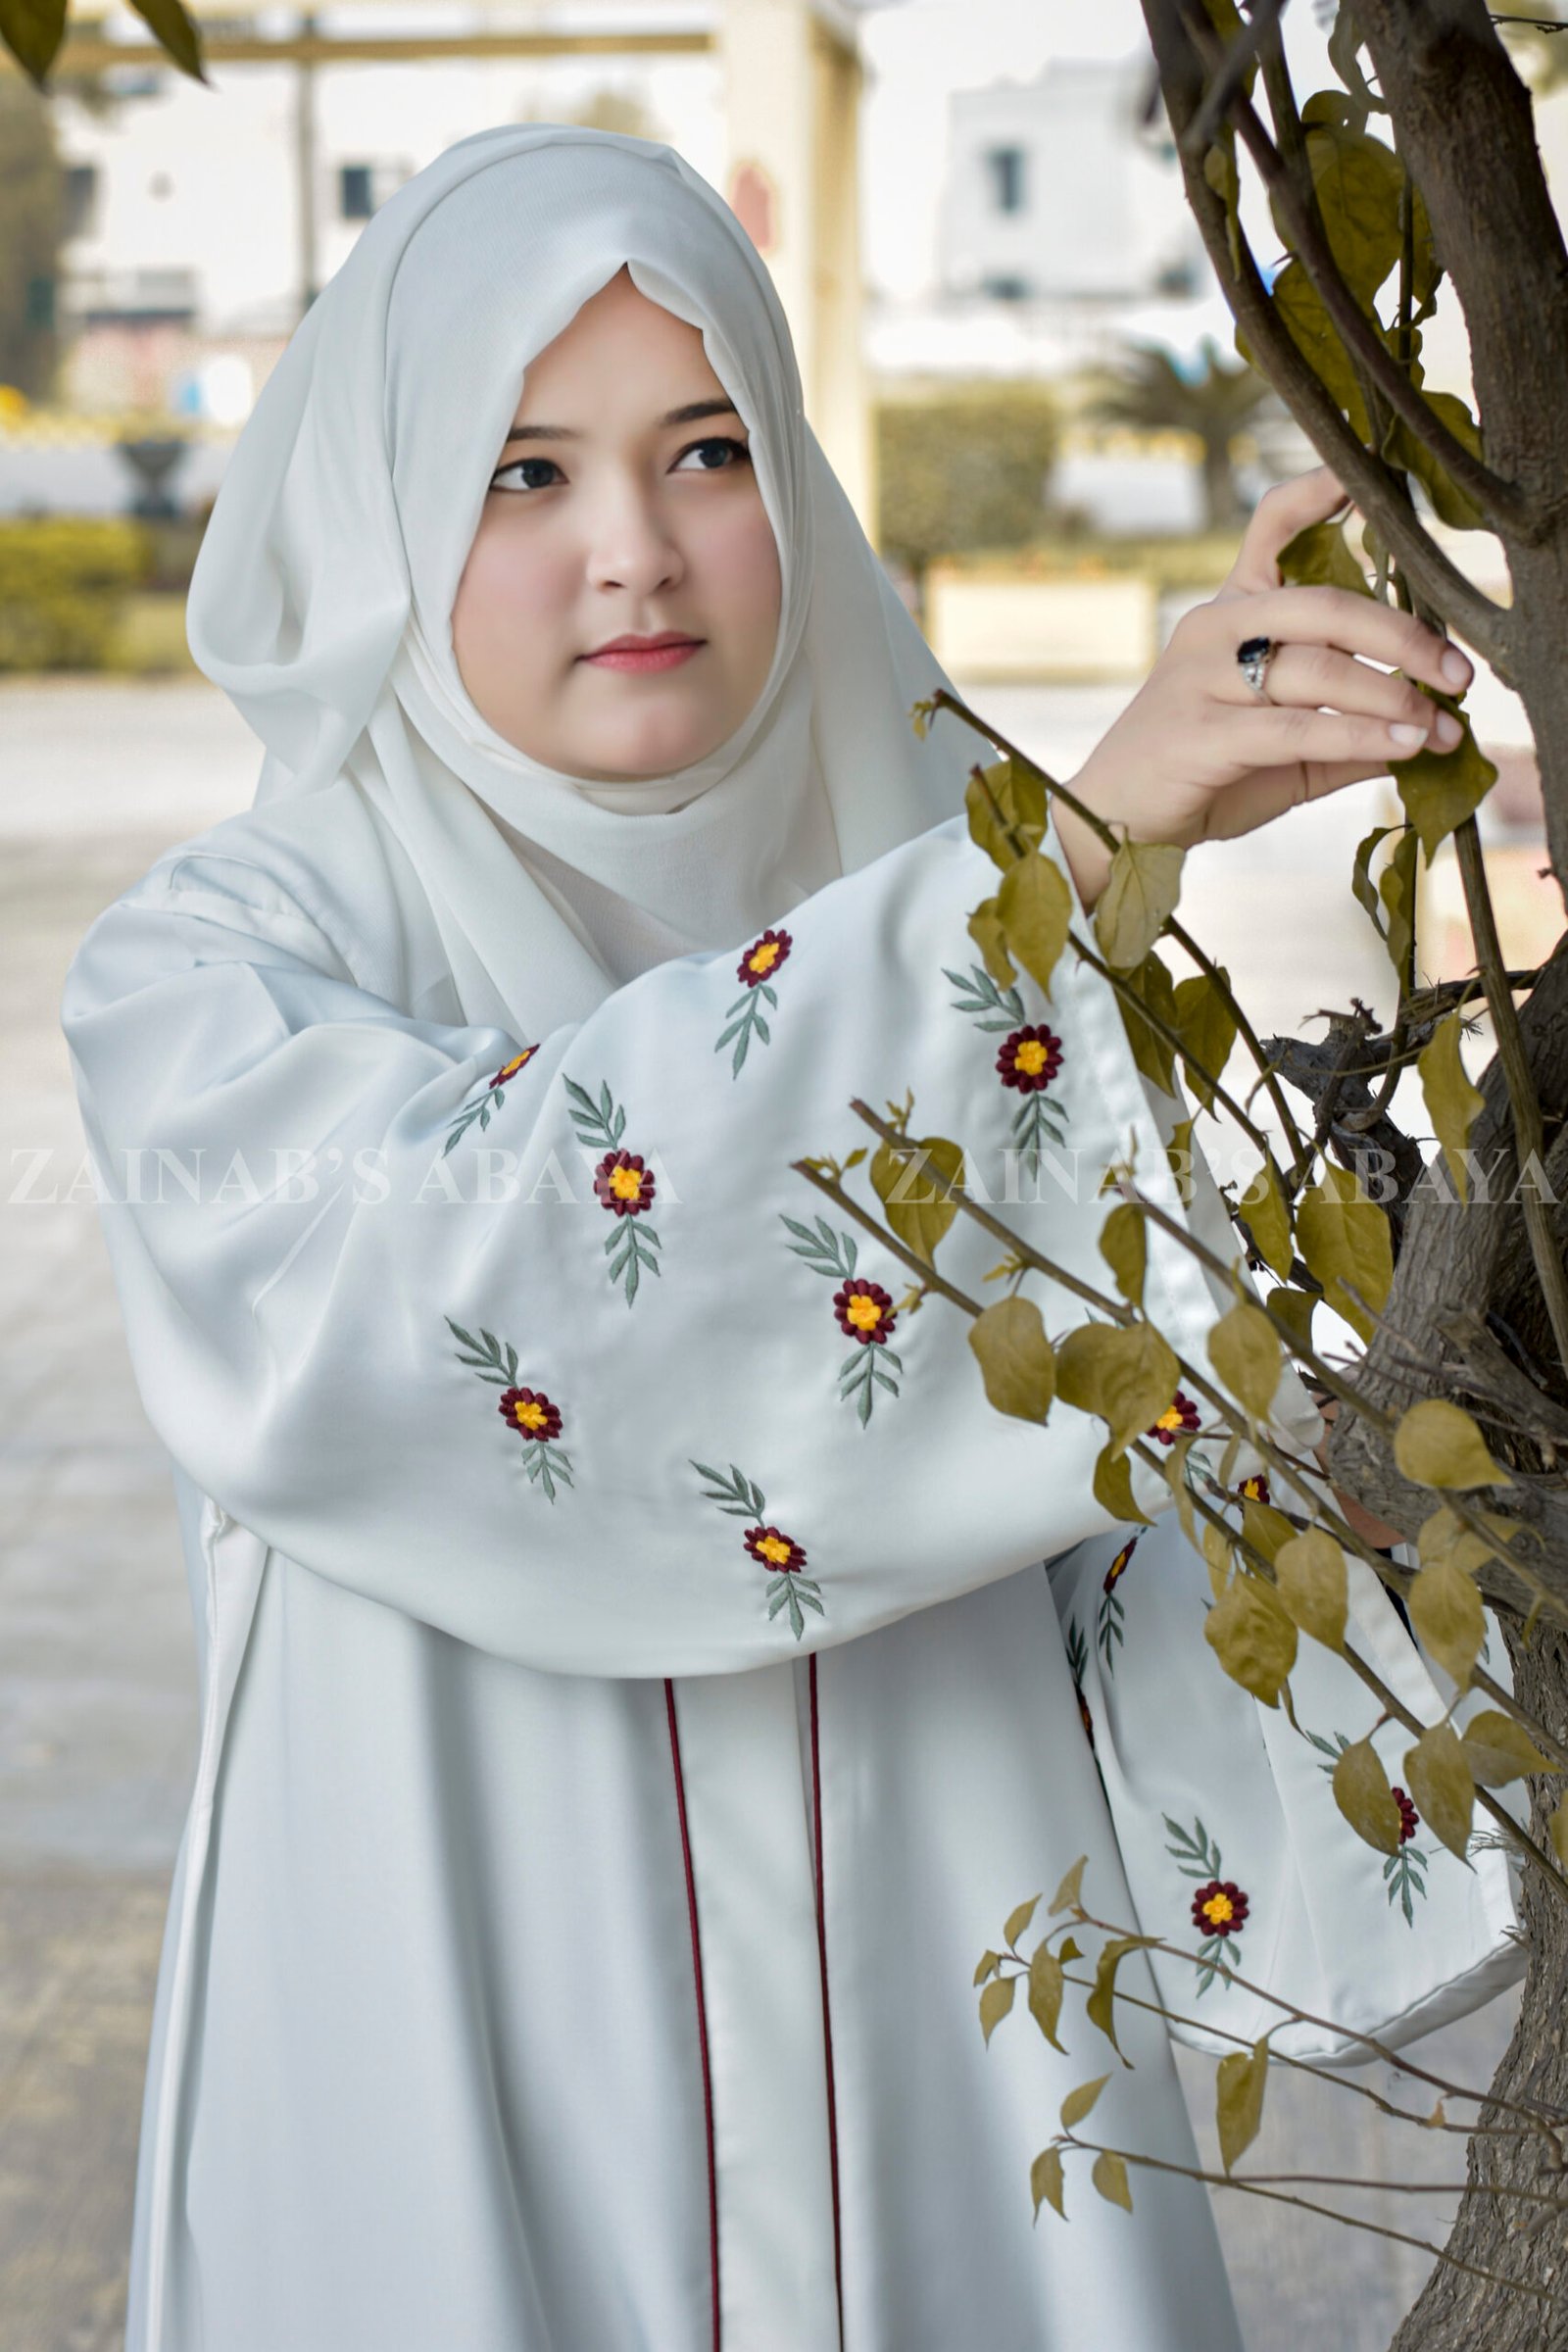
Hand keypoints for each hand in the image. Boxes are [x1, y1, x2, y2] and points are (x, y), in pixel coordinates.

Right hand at [1051, 466, 1475, 907]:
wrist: (1111, 825)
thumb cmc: (1199, 778)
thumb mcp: (1281, 750)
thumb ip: (1344, 733)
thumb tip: (1428, 734)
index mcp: (1229, 613)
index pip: (1271, 529)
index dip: (1318, 494)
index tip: (1366, 477)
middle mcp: (1214, 629)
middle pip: (1326, 604)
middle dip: (1404, 636)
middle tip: (1458, 671)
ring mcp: (1202, 678)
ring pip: (1319, 668)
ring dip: (1393, 698)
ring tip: (1438, 727)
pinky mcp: (1202, 733)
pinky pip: (1298, 726)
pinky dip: (1360, 736)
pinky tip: (1403, 749)